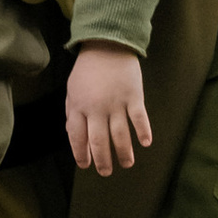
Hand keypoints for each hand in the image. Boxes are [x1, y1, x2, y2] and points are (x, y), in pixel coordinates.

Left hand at [66, 46, 152, 174]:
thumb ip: (72, 113)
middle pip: (99, 141)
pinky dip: (143, 131)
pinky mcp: (133, 96)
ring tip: (126, 164)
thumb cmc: (88, 70)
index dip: (81, 154)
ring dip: (124, 152)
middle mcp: (97, 109)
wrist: (107, 45)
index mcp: (79, 107)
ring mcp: (116, 103)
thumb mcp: (72, 91)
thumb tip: (74, 136)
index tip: (86, 165)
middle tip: (106, 172)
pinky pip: (139, 118)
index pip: (78, 137)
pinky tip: (145, 143)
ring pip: (120, 135)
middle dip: (103, 160)